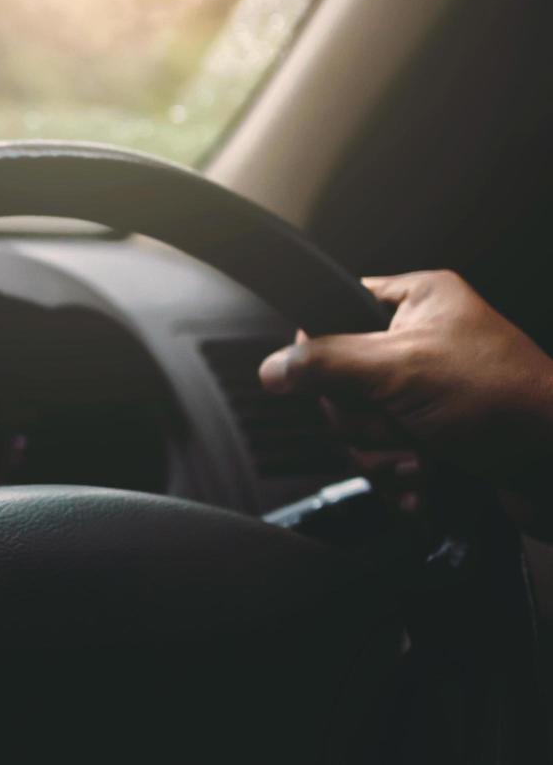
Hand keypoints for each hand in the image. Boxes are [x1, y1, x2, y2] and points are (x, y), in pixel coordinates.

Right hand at [258, 270, 552, 491]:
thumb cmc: (509, 403)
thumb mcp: (401, 367)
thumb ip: (326, 363)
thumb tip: (272, 367)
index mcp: (418, 303)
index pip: (334, 312)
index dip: (326, 350)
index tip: (342, 375)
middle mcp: (420, 345)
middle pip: (338, 383)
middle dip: (366, 418)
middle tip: (402, 417)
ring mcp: (426, 398)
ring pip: (358, 432)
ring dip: (387, 454)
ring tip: (429, 454)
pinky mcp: (433, 442)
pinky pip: (384, 463)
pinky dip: (406, 479)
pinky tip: (436, 477)